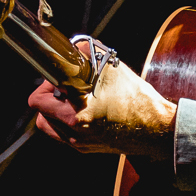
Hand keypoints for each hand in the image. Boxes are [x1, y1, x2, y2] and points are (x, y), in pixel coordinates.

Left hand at [27, 43, 178, 160]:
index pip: (37, 100)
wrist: (158, 129)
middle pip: (41, 114)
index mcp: (76, 114)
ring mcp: (80, 144)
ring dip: (57, 111)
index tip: (59, 77)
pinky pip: (65, 134)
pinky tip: (86, 109)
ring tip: (77, 99)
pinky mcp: (87, 149)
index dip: (46, 84)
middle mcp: (74, 133)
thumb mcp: (112, 69)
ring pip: (51, 126)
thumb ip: (87, 53)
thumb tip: (75, 46)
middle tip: (67, 87)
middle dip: (50, 97)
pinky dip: (68, 121)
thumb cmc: (137, 100)